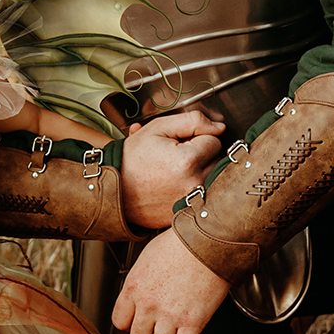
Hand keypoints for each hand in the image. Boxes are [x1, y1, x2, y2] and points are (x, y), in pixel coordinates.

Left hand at [112, 228, 228, 333]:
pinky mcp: (192, 322)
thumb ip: (140, 282)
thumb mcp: (147, 259)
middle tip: (159, 332)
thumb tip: (142, 294)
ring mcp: (169, 316)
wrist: (207, 242)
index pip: (120, 321)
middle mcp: (148, 305)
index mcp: (133, 288)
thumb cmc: (180, 244)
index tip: (140, 323)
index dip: (131, 325)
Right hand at [120, 108, 225, 231]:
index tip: (179, 143)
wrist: (113, 190)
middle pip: (216, 160)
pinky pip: (203, 194)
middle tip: (176, 157)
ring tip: (176, 171)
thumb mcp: (158, 129)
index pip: (214, 141)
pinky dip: (194, 188)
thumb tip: (219, 127)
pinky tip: (175, 185)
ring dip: (200, 171)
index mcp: (188, 160)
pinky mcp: (188, 212)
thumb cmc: (132, 159)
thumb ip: (192, 121)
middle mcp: (194, 184)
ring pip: (213, 177)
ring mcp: (192, 201)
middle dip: (201, 154)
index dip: (197, 137)